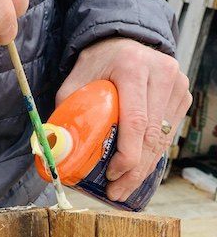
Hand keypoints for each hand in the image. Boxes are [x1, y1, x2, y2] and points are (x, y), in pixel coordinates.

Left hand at [56, 38, 191, 201]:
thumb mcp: (75, 80)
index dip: (127, 154)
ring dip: (143, 169)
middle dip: (133, 171)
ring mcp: (176, 86)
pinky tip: (137, 173)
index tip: (112, 174)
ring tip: (124, 189)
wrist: (124, 43)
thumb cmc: (97, 64)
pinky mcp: (182, 96)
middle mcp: (161, 74)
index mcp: (133, 68)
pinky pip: (167, 135)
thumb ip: (66, 110)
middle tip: (116, 193)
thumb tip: (55, 149)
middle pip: (150, 136)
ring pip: (162, 140)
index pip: (135, 121)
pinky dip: (152, 157)